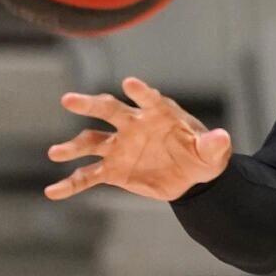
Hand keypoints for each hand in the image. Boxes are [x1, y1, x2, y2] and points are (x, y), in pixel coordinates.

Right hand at [44, 77, 231, 201]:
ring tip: (56, 153)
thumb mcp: (213, 153)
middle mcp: (133, 125)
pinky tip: (53, 192)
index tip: (129, 83)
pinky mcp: (113, 170)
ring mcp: (120, 147)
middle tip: (68, 100)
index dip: (140, 92)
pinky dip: (71, 184)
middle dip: (89, 105)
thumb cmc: (202, 156)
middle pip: (108, 110)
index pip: (148, 98)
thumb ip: (214, 145)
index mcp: (158, 113)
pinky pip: (88, 176)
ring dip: (73, 147)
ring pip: (91, 141)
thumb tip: (223, 137)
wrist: (191, 177)